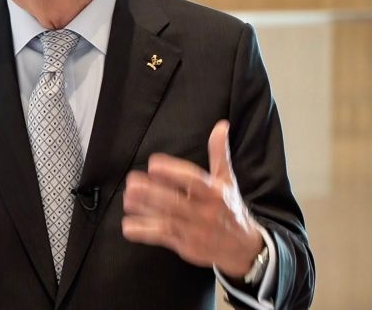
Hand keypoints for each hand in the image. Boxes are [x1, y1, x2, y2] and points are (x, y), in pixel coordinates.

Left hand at [121, 120, 263, 276]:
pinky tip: (128, 226)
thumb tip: (221, 125)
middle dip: (152, 192)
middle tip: (132, 182)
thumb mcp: (228, 180)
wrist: (244, 247)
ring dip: (144, 210)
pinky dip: (145, 233)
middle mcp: (205, 212)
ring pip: (167, 219)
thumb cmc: (230, 207)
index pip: (193, 181)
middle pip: (176, 202)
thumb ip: (219, 153)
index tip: (153, 164)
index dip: (173, 172)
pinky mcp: (186, 246)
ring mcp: (195, 230)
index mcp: (215, 193)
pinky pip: (163, 238)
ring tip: (127, 199)